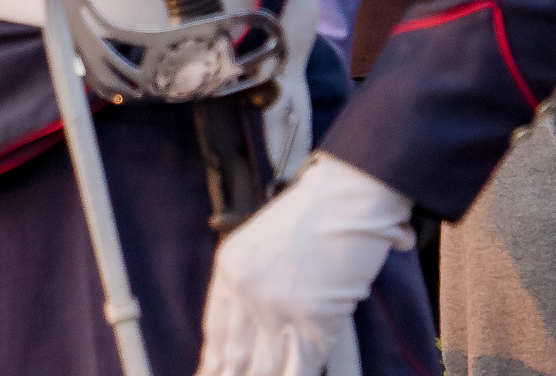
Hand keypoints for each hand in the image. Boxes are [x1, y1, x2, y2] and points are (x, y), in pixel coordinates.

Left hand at [195, 154, 413, 375]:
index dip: (212, 361)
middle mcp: (246, 292)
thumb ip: (254, 278)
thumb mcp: (265, 240)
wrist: (345, 198)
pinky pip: (300, 368)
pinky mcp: (311, 322)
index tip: (209, 373)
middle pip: (234, 354)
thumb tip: (254, 318)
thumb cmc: (315, 215)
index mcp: (231, 270)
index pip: (215, 329)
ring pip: (263, 368)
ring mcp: (276, 310)